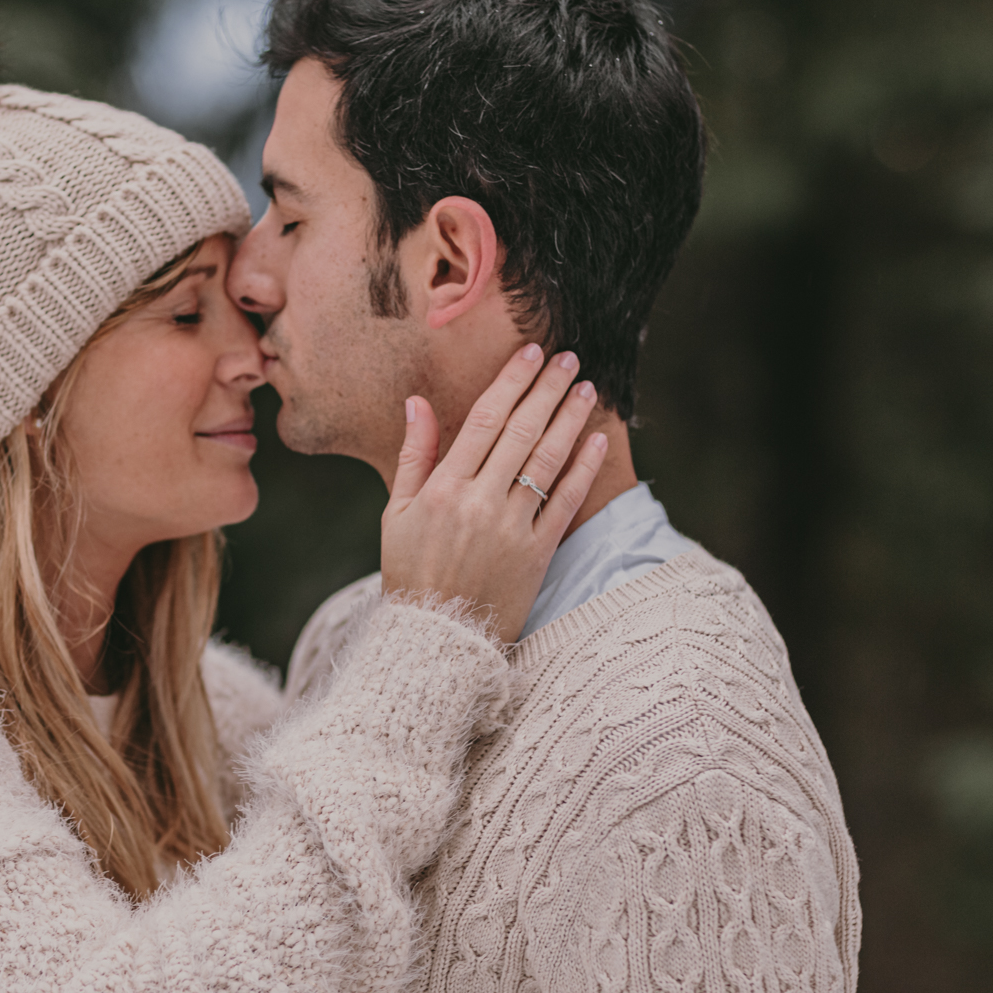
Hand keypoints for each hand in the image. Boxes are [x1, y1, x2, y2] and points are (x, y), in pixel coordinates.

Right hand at [379, 344, 607, 642]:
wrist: (437, 639)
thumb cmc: (411, 574)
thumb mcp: (396, 514)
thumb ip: (413, 455)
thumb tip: (417, 402)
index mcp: (442, 489)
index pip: (484, 421)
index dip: (511, 382)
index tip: (531, 353)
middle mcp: (479, 503)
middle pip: (521, 432)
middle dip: (547, 389)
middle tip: (568, 357)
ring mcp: (511, 528)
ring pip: (547, 461)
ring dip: (571, 420)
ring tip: (587, 389)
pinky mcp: (537, 554)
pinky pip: (564, 503)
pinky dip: (583, 471)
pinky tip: (596, 442)